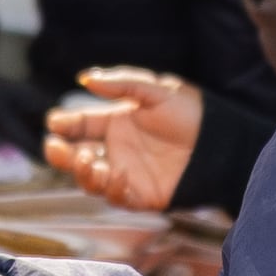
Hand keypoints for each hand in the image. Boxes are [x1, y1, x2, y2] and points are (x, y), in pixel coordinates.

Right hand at [43, 68, 200, 211]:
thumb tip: (85, 78)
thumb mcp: (157, 91)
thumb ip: (122, 84)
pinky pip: (117, 197)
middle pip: (77, 157)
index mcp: (118, 123)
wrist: (221, 144)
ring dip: (82, 172)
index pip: (81, 125)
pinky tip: (115, 172)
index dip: (64, 125)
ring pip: (91, 180)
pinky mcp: (142, 195)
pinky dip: (110, 187)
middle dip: (61, 154)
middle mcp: (118, 150)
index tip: (54, 122)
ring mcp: (128, 173)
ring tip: (86, 159)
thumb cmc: (192, 114)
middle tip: (54, 147)